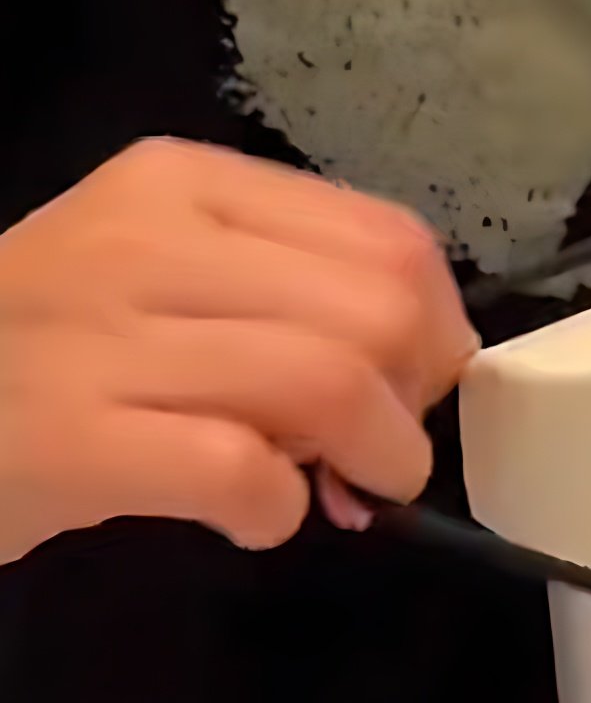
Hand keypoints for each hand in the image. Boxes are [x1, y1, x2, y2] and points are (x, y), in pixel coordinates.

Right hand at [0, 139, 474, 565]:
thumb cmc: (47, 351)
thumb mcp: (160, 278)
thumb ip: (288, 302)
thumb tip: (420, 376)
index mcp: (180, 184)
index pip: (392, 241)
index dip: (432, 334)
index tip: (403, 388)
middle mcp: (143, 240)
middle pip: (381, 313)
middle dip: (411, 405)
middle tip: (367, 453)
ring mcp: (101, 337)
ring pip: (331, 384)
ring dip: (372, 463)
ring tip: (330, 491)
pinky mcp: (74, 438)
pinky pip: (242, 471)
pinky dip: (276, 512)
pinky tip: (249, 518)